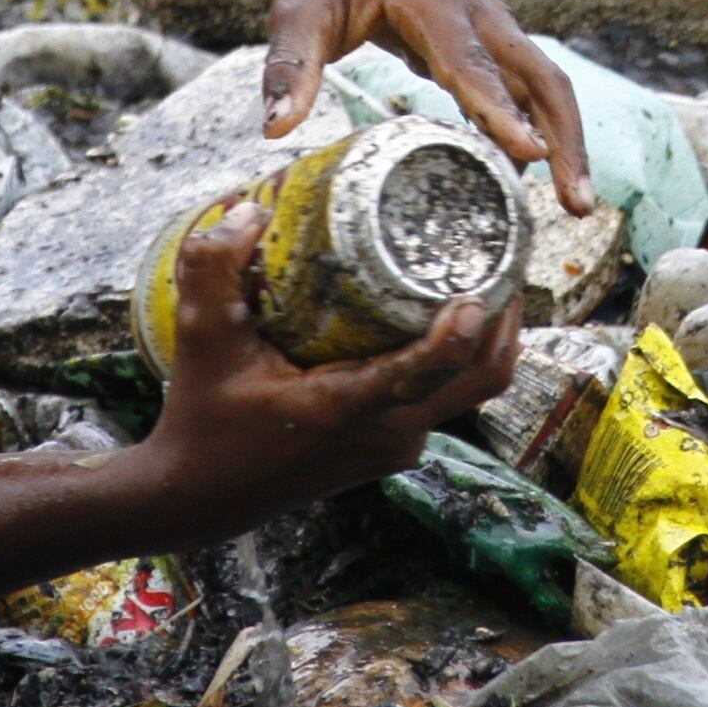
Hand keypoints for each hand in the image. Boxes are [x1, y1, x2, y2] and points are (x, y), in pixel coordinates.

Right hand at [142, 206, 522, 525]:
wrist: (204, 496)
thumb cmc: (205, 419)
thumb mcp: (202, 340)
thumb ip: (212, 269)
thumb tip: (247, 210)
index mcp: (346, 409)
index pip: (425, 374)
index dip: (460, 333)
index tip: (479, 287)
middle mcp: (387, 433)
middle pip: (481, 379)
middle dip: (503, 319)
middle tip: (505, 255)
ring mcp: (397, 445)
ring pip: (473, 389)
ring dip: (489, 337)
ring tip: (487, 272)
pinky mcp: (395, 447)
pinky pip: (450, 398)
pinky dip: (461, 357)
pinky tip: (444, 312)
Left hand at [259, 0, 596, 215]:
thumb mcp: (296, 8)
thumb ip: (289, 68)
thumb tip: (273, 130)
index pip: (472, 66)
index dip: (501, 113)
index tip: (533, 156)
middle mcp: (478, 10)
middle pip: (541, 78)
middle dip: (566, 141)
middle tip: (579, 205)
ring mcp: (489, 24)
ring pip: (543, 84)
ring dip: (564, 140)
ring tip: (576, 205)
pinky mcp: (485, 40)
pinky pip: (524, 86)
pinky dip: (536, 127)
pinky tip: (532, 175)